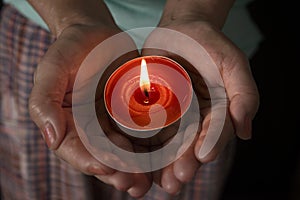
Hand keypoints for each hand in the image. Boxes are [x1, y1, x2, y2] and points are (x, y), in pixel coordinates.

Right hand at [28, 23, 151, 197]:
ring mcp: (113, 123)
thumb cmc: (71, 50)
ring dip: (136, 169)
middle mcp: (90, 129)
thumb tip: (51, 138)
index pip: (75, 149)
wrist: (98, 35)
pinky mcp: (133, 115)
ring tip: (146, 181)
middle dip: (116, 173)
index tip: (104, 167)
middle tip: (131, 183)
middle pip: (102, 158)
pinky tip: (162, 159)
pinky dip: (151, 149)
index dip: (88, 161)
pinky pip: (142, 135)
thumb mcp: (51, 69)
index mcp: (68, 123)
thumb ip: (45, 102)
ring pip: (124, 152)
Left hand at [141, 11, 258, 194]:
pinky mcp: (151, 111)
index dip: (210, 144)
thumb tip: (246, 132)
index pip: (215, 133)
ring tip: (160, 181)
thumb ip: (244, 94)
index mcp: (217, 113)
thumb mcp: (232, 63)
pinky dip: (142, 146)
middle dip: (184, 163)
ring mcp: (172, 117)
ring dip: (163, 164)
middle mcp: (195, 120)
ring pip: (167, 144)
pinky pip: (146, 130)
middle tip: (177, 180)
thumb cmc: (210, 46)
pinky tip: (138, 161)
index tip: (203, 156)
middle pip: (190, 145)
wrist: (180, 30)